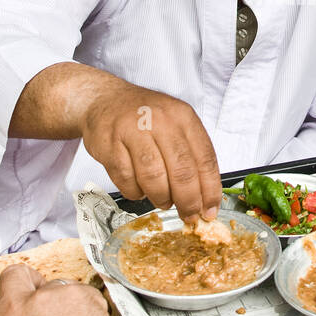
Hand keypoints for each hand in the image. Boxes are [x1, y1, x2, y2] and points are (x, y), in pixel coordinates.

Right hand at [0, 264, 120, 315]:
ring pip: (54, 283)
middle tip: (39, 292)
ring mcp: (46, 295)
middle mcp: (16, 307)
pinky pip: (83, 291)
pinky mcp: (75, 291)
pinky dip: (88, 304)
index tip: (8, 307)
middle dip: (26, 280)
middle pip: (13, 275)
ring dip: (63, 298)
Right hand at [78, 73, 222, 222]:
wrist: (105, 101)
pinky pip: (126, 180)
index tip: (210, 210)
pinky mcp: (110, 144)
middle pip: (181, 172)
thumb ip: (192, 156)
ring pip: (154, 178)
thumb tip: (206, 197)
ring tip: (163, 201)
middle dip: (188, 201)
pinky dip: (136, 192)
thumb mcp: (176, 125)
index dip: (210, 190)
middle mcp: (160, 121)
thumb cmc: (145, 118)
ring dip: (161, 198)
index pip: (205, 159)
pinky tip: (139, 188)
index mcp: (183, 117)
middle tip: (189, 215)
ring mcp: (133, 131)